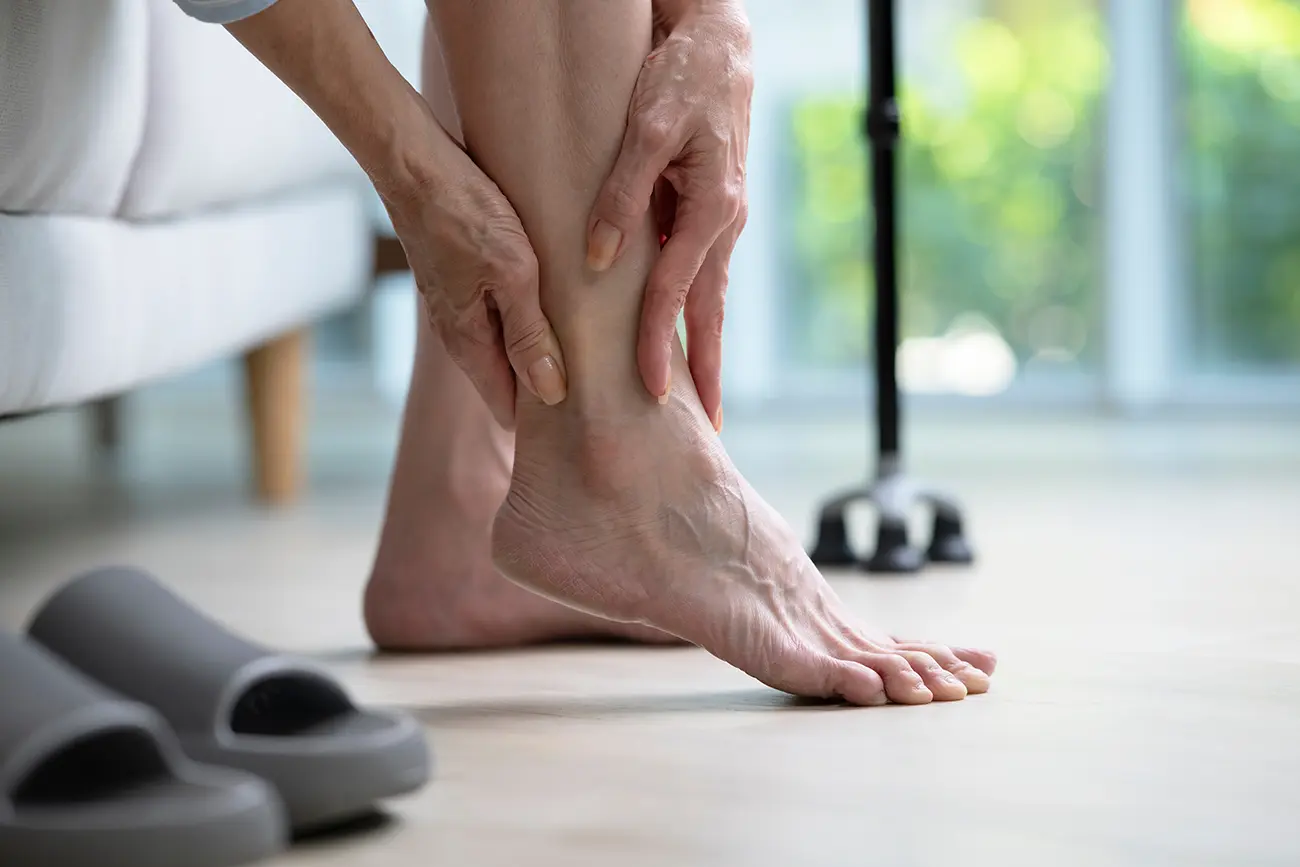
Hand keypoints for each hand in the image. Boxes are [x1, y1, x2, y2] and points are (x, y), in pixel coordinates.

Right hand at [386, 141, 566, 428]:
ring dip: (540, 348)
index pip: (507, 408)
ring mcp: (457, 304)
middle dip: (548, 387)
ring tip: (590, 348)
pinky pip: (499, 313)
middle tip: (601, 386)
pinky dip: (527, 318)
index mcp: (467, 342)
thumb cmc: (464, 210)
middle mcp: (458, 331)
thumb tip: (552, 393)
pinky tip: (557, 305)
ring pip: (505, 344)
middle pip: (508, 380)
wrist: (411, 159)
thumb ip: (530, 333)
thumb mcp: (511, 273)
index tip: (588, 416)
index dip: (546, 419)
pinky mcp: (461, 277)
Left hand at [586, 0, 752, 430]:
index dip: (658, 342)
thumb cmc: (682, 77)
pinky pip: (703, 271)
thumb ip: (622, 194)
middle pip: (711, 312)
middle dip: (706, 372)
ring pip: (710, 295)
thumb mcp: (646, 127)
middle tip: (708, 426)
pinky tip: (683, 332)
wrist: (721, 41)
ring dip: (704, 346)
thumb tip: (597, 259)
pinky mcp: (714, 211)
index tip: (647, 390)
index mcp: (712, 208)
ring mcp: (724, 219)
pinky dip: (695, 310)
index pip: (676, 292)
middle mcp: (725, 222)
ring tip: (697, 396)